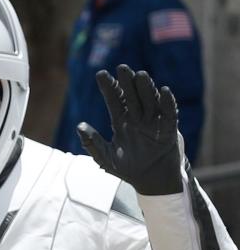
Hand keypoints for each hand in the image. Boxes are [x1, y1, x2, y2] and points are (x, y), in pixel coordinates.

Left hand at [76, 64, 182, 195]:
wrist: (150, 182)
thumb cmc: (127, 169)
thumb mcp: (105, 158)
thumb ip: (92, 143)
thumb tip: (79, 126)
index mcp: (121, 122)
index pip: (114, 101)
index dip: (109, 88)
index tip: (101, 74)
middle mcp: (137, 119)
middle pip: (132, 96)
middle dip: (127, 83)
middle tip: (122, 67)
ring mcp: (153, 123)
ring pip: (149, 101)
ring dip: (146, 88)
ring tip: (140, 74)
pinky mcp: (168, 130)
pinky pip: (169, 114)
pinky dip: (167, 103)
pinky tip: (164, 90)